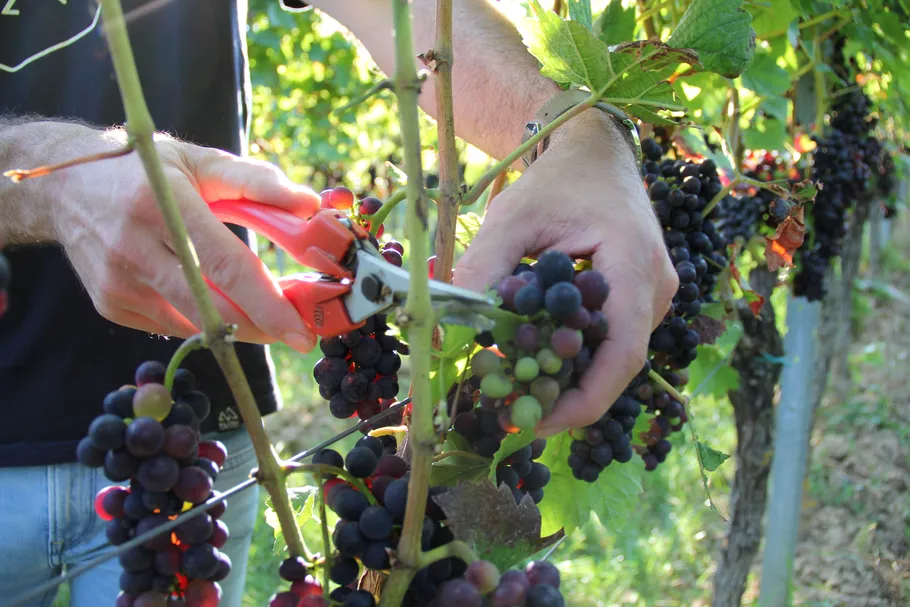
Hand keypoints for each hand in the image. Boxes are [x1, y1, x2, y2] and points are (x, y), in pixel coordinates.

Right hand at [52, 127, 319, 350]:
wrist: (65, 185)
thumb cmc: (145, 169)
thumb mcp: (200, 162)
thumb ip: (257, 182)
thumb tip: (311, 205)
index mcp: (163, 204)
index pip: (226, 266)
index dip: (267, 304)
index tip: (301, 332)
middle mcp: (135, 247)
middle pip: (211, 306)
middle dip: (261, 327)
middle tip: (297, 332)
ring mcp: (117, 281)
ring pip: (193, 323)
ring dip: (235, 324)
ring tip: (262, 312)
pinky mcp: (109, 304)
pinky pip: (170, 324)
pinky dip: (200, 318)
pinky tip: (209, 298)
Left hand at [453, 110, 677, 435]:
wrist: (595, 152)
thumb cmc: (557, 181)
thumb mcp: (513, 217)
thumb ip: (484, 269)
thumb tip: (449, 328)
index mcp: (635, 262)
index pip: (623, 353)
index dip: (583, 400)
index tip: (536, 423)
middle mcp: (657, 285)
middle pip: (618, 362)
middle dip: (568, 395)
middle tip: (514, 413)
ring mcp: (655, 293)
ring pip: (615, 354)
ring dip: (569, 376)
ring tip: (517, 389)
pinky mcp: (642, 296)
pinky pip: (613, 338)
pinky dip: (575, 354)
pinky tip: (536, 360)